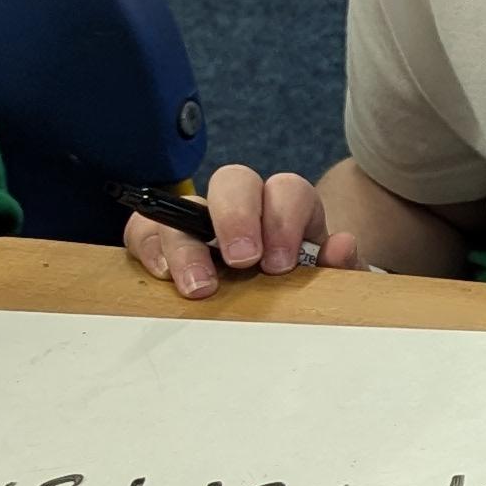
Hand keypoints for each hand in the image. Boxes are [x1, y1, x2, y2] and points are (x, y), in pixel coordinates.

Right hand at [124, 163, 364, 298]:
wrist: (280, 303)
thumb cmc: (303, 286)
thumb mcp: (329, 280)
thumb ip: (340, 266)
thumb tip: (340, 245)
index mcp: (286, 210)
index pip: (287, 191)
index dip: (283, 219)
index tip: (281, 263)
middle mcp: (242, 208)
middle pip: (232, 181)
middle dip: (235, 217)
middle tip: (243, 261)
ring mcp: (198, 223)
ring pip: (180, 206)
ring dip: (186, 243)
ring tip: (199, 287)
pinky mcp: (164, 244)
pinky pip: (145, 232)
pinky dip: (149, 247)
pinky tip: (162, 275)